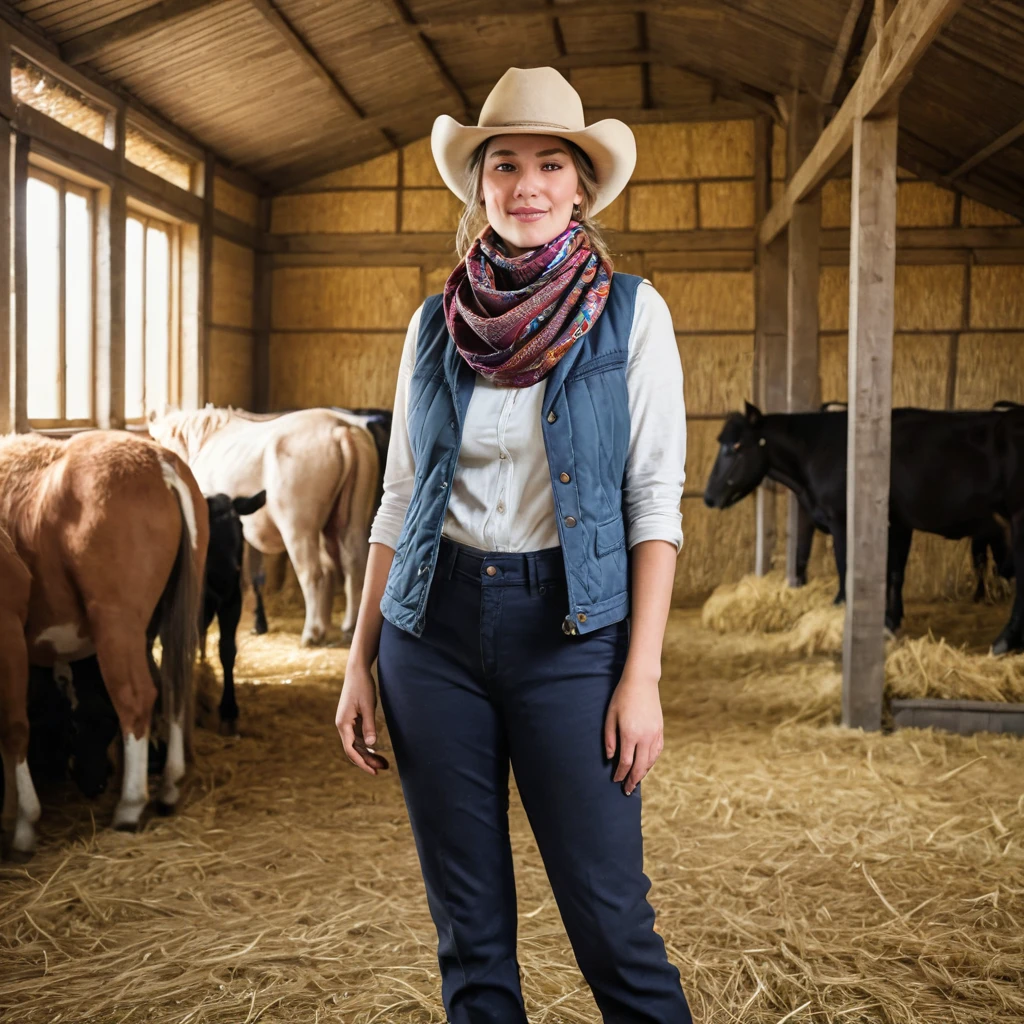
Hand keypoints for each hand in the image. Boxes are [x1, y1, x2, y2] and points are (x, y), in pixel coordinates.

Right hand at [335, 660, 389, 775]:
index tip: (374, 771)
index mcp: (343, 724)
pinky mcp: (352, 719)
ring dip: (368, 753)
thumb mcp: (368, 706)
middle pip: (353, 750)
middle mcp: (343, 725)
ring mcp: (346, 722)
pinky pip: (357, 736)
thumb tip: (371, 744)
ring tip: (383, 762)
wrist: (356, 671)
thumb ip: (369, 725)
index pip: (351, 750)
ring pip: (356, 744)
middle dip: (367, 761)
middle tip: (383, 769)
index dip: (362, 763)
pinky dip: (366, 744)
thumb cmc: (362, 686)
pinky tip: (375, 749)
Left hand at [603, 664, 662, 795]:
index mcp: (630, 734)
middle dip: (633, 780)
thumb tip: (610, 758)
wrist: (642, 682)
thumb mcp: (610, 717)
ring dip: (643, 772)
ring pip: (651, 760)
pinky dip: (652, 761)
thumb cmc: (622, 697)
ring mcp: (655, 733)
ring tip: (636, 780)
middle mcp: (645, 737)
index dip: (620, 774)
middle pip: (640, 766)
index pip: (626, 762)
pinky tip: (646, 765)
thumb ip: (609, 739)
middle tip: (627, 790)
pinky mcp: (660, 730)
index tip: (615, 780)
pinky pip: (658, 751)